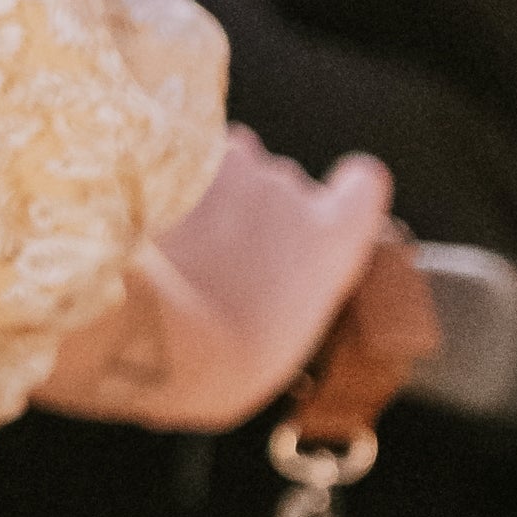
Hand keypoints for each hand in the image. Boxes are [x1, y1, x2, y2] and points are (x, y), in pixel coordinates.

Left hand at [38, 132, 397, 434]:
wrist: (166, 338)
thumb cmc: (226, 358)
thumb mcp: (286, 332)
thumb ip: (294, 282)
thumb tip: (273, 269)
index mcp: (332, 239)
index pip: (363, 186)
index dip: (346, 191)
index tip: (332, 199)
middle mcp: (293, 192)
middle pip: (281, 184)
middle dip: (256, 209)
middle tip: (222, 258)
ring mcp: (239, 167)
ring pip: (231, 163)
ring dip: (214, 192)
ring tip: (184, 245)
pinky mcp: (184, 159)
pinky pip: (184, 159)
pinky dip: (170, 185)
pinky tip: (153, 227)